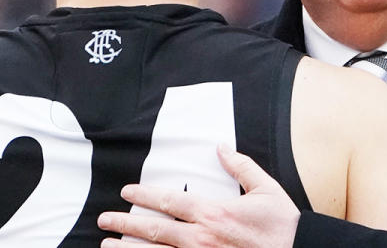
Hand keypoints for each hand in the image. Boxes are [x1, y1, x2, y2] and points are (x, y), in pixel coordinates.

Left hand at [98, 144, 299, 247]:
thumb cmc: (282, 226)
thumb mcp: (265, 189)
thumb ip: (240, 167)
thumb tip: (221, 147)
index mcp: (214, 212)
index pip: (169, 201)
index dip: (144, 196)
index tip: (127, 192)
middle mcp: (201, 238)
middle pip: (154, 230)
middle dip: (125, 223)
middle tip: (105, 219)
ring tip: (108, 245)